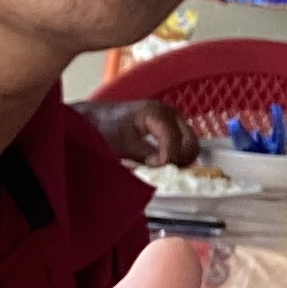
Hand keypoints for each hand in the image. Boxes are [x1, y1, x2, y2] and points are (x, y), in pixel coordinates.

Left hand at [82, 97, 200, 168]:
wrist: (95, 119)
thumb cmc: (105, 129)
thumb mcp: (123, 145)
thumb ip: (145, 155)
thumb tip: (164, 167)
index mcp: (158, 114)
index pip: (175, 142)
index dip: (167, 161)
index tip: (152, 170)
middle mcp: (171, 114)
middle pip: (190, 145)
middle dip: (178, 162)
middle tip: (160, 173)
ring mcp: (174, 120)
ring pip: (190, 146)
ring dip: (178, 161)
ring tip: (158, 169)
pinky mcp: (172, 127)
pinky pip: (184, 145)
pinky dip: (177, 157)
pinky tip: (160, 164)